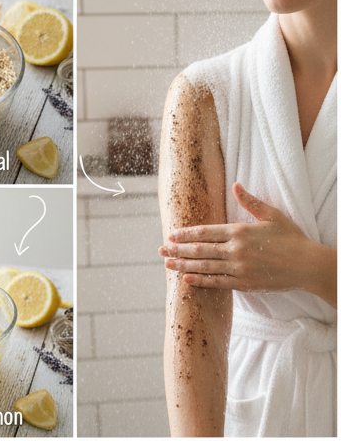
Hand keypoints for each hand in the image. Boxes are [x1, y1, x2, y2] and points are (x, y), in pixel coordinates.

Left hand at [159, 182, 328, 295]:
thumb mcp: (271, 215)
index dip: (185, 234)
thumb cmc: (291, 238)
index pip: (204, 232)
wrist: (309, 265)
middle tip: (160, 249)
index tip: (170, 234)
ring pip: (205, 267)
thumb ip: (250, 201)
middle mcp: (236, 250)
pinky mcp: (246, 284)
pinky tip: (188, 280)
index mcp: (239, 231)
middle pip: (200, 250)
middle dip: (178, 250)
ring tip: (167, 264)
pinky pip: (219, 282)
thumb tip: (235, 185)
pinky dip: (202, 281)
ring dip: (184, 266)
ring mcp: (240, 269)